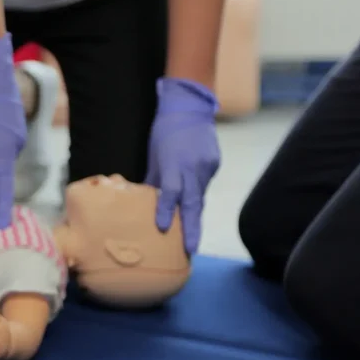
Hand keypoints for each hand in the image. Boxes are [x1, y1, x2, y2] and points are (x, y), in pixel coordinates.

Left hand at [145, 77, 220, 254]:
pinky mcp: (214, 164)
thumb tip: (145, 201)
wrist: (189, 109)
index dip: (165, 210)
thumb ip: (153, 180)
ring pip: (200, 197)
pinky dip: (197, 194)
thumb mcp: (154, 156)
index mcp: (173, 165)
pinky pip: (204, 185)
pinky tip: (193, 202)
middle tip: (191, 250)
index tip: (163, 229)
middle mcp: (192, 168)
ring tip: (191, 240)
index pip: (169, 192)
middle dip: (192, 229)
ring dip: (194, 217)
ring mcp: (206, 167)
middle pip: (192, 203)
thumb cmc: (164, 133)